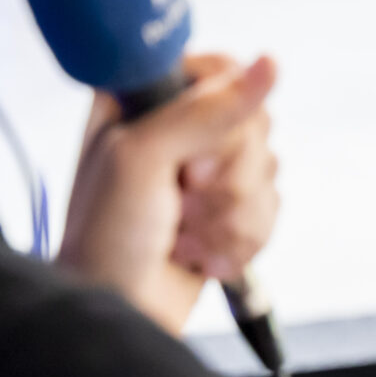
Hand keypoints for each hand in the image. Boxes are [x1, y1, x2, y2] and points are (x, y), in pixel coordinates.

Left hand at [57, 52, 280, 334]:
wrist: (116, 311)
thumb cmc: (105, 236)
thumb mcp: (142, 158)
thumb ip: (207, 110)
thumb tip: (269, 64)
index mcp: (147, 98)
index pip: (223, 71)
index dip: (221, 115)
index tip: (190, 157)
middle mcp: (179, 128)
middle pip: (255, 123)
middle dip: (225, 178)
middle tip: (180, 198)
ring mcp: (206, 170)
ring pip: (267, 169)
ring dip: (227, 216)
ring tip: (182, 235)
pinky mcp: (228, 208)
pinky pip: (271, 206)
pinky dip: (237, 240)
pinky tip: (198, 254)